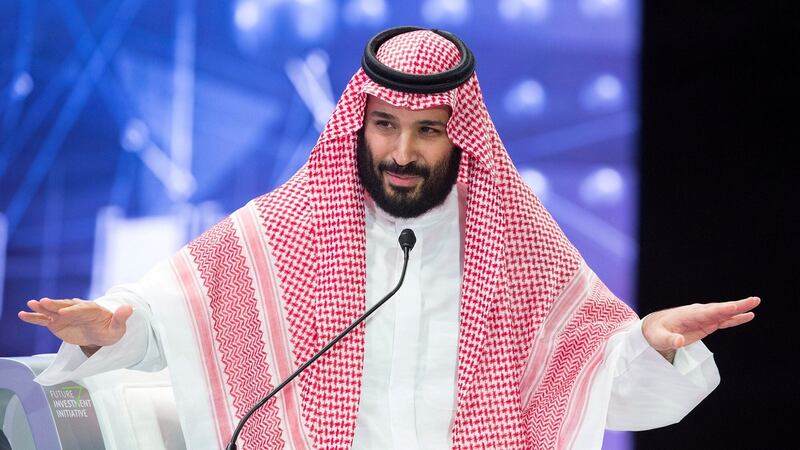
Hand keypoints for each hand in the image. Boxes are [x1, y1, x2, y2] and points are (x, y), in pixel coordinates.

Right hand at [18, 298, 132, 348]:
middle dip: (55, 305)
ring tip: (30, 305)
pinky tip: (22, 315)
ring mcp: (65, 315)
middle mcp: (77, 309)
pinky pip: (45, 320)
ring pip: (53, 311)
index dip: (73, 311)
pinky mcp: (57, 322)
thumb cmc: (111, 330)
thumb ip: (121, 318)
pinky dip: (34, 317)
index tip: (64, 313)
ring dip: (42, 308)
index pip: (82, 309)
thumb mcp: (118, 327)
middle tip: (42, 302)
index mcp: (93, 309)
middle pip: (65, 306)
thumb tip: (129, 308)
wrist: (102, 333)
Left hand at [641, 296, 759, 361]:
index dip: (720, 310)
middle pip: (719, 309)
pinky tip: (748, 316)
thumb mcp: (660, 339)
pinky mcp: (706, 323)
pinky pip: (723, 320)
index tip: (733, 307)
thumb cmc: (656, 333)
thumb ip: (670, 340)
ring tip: (755, 303)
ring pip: (724, 313)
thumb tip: (679, 342)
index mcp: (687, 315)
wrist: (654, 327)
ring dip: (739, 309)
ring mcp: (703, 317)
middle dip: (735, 306)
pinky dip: (735, 318)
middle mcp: (697, 313)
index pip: (706, 313)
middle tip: (753, 300)